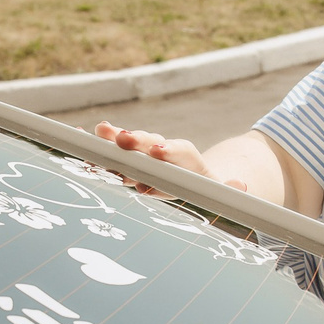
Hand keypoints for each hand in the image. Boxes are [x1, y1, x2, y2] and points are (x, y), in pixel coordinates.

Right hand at [91, 121, 248, 195]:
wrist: (192, 175)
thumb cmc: (203, 188)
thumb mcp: (218, 192)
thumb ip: (227, 190)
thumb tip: (242, 186)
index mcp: (187, 161)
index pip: (181, 151)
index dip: (170, 151)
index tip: (159, 152)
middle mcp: (165, 152)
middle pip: (152, 142)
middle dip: (138, 141)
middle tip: (123, 139)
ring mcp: (145, 154)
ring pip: (130, 144)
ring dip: (114, 138)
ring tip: (100, 132)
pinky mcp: (130, 159)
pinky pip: (113, 150)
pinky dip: (98, 143)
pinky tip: (81, 134)